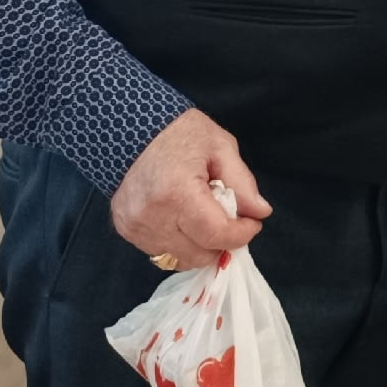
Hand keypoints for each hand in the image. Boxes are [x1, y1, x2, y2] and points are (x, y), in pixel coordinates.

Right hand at [108, 109, 271, 267]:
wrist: (131, 127)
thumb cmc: (179, 133)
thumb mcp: (221, 147)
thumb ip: (243, 183)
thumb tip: (260, 212)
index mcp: (177, 192)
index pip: (216, 235)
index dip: (242, 234)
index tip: (253, 222)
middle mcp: (152, 216)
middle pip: (200, 255)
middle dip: (223, 242)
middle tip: (229, 218)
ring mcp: (135, 226)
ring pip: (181, 258)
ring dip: (200, 245)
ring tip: (203, 215)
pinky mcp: (126, 230)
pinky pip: (161, 252)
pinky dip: (179, 242)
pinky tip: (183, 218)